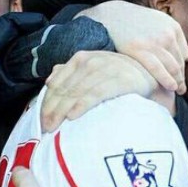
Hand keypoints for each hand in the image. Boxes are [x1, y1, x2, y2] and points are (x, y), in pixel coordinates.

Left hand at [41, 51, 159, 130]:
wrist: (147, 73)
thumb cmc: (117, 75)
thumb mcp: (94, 69)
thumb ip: (72, 73)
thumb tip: (50, 80)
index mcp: (81, 58)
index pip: (57, 82)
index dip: (46, 101)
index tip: (40, 119)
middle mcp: (92, 61)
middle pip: (65, 89)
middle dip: (52, 109)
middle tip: (45, 127)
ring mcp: (107, 69)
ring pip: (77, 92)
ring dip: (62, 110)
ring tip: (54, 126)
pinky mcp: (120, 80)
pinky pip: (97, 94)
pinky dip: (83, 105)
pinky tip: (73, 116)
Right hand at [77, 1, 187, 93]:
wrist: (112, 15)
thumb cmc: (136, 23)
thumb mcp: (160, 25)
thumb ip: (176, 40)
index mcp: (174, 27)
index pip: (183, 54)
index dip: (184, 69)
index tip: (181, 79)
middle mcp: (167, 34)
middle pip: (179, 62)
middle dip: (181, 77)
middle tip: (182, 90)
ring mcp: (154, 42)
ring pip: (172, 67)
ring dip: (177, 81)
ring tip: (177, 91)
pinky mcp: (140, 49)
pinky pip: (157, 68)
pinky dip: (167, 79)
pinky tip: (171, 87)